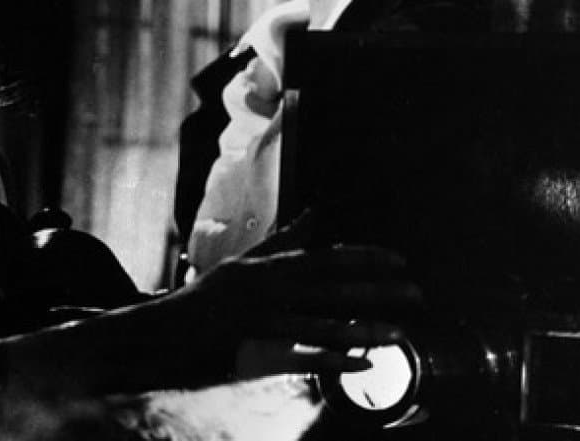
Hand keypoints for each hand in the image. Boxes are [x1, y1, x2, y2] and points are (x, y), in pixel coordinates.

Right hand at [182, 212, 420, 379]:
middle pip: (334, 288)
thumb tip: (315, 213)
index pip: (326, 257)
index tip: (400, 262)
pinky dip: (335, 361)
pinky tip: (363, 366)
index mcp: (269, 266)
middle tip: (417, 294)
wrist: (162, 331)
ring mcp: (262, 321)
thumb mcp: (244, 262)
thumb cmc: (205, 297)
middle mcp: (269, 289)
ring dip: (365, 328)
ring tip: (400, 333)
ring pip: (324, 324)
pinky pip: (302, 357)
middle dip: (378, 290)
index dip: (366, 259)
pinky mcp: (254, 350)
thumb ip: (283, 241)